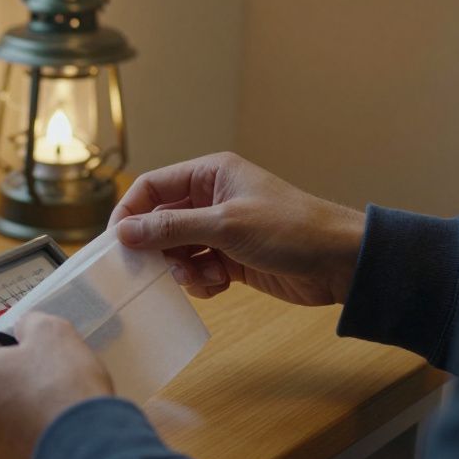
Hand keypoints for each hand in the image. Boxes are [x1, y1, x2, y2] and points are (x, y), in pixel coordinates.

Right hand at [109, 152, 365, 304]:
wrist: (341, 263)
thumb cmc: (291, 230)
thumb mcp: (226, 225)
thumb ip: (172, 228)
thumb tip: (124, 232)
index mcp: (210, 175)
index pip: (152, 188)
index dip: (131, 213)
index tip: (117, 243)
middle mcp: (212, 198)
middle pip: (161, 222)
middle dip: (159, 248)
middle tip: (158, 270)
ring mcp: (221, 230)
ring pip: (177, 250)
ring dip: (183, 269)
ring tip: (203, 278)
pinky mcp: (232, 258)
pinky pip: (197, 270)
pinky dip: (202, 281)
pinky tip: (220, 284)